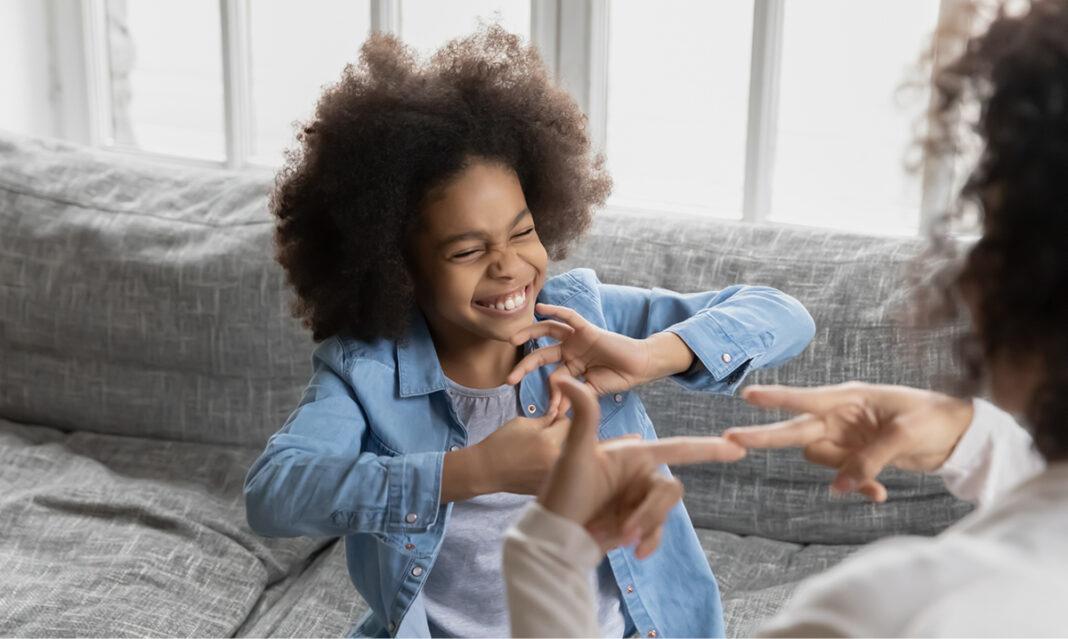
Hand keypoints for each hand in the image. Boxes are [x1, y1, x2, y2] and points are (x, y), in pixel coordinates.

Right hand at [468, 410, 570, 494]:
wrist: (485, 470)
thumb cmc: (501, 444)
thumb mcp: (522, 423)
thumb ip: (546, 419)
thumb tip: (559, 414)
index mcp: (550, 441)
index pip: (568, 423)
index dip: (559, 417)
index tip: (552, 418)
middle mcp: (555, 461)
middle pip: (571, 441)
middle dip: (561, 434)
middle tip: (545, 434)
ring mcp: (553, 476)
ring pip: (567, 457)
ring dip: (558, 450)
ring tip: (539, 449)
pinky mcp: (549, 486)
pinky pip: (558, 471)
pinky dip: (552, 465)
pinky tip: (536, 463)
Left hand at [506, 303, 693, 401]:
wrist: (640, 367)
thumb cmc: (618, 378)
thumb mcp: (591, 390)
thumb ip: (574, 395)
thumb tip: (557, 410)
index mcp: (570, 366)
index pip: (550, 377)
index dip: (549, 394)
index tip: (549, 412)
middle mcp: (570, 351)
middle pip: (541, 354)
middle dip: (524, 366)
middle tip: (509, 379)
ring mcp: (577, 339)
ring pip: (548, 331)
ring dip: (529, 333)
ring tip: (513, 339)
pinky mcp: (587, 329)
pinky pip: (570, 317)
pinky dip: (555, 311)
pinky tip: (540, 307)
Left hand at [539, 374, 745, 557]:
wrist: (554, 535)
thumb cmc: (561, 492)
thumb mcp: (573, 454)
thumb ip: (582, 416)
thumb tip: (565, 379)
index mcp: (633, 453)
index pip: (677, 448)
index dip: (708, 448)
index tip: (738, 446)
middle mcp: (641, 474)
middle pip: (669, 490)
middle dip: (650, 513)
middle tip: (624, 532)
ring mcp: (640, 499)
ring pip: (664, 512)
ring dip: (643, 527)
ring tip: (613, 538)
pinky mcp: (638, 522)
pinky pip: (658, 531)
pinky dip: (648, 540)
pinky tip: (634, 551)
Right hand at [723, 382, 974, 501]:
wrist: (960, 435)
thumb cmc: (934, 419)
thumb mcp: (903, 437)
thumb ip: (868, 461)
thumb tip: (838, 488)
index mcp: (849, 398)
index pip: (804, 399)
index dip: (776, 399)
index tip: (746, 396)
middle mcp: (840, 416)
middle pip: (795, 430)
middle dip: (764, 436)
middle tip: (729, 439)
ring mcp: (846, 437)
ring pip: (820, 460)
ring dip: (841, 475)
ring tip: (875, 486)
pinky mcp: (856, 455)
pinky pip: (843, 476)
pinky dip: (859, 487)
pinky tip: (880, 494)